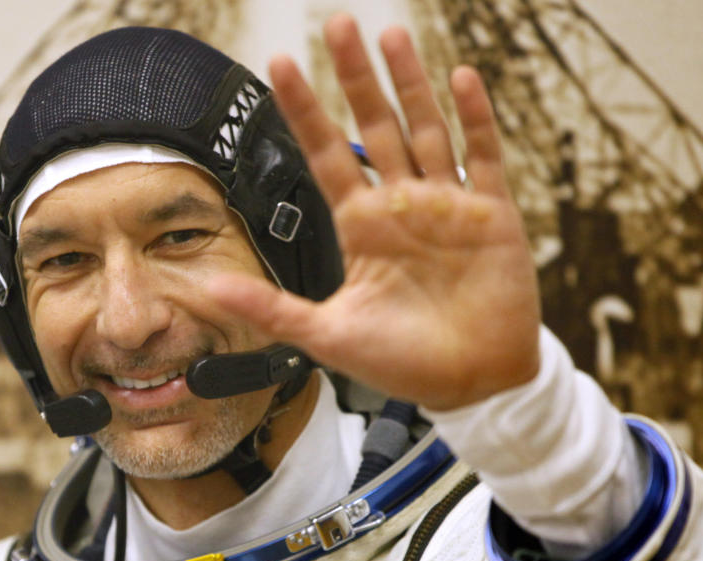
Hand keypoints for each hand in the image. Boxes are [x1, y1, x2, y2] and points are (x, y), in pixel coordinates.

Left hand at [208, 14, 540, 409]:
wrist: (471, 382)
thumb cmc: (401, 361)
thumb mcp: (327, 335)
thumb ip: (271, 308)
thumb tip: (210, 288)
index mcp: (361, 226)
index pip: (325, 154)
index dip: (305, 110)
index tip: (280, 66)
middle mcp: (401, 205)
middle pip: (375, 126)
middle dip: (355, 77)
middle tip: (336, 24)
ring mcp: (446, 204)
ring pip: (426, 128)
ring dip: (410, 83)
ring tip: (390, 35)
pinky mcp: (491, 214)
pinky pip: (482, 157)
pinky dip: (474, 119)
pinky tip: (460, 78)